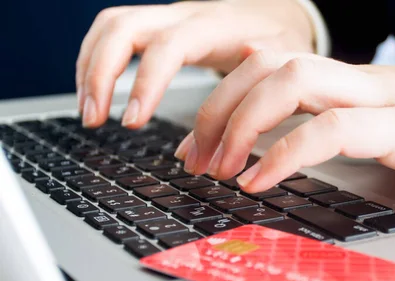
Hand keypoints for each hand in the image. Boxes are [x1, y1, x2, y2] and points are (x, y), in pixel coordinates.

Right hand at [76, 0, 313, 127]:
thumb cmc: (280, 40)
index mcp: (216, 28)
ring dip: (90, 67)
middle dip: (100, 74)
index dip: (146, 82)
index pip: (169, 46)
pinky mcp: (160, 26)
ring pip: (112, 25)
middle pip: (124, 27)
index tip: (133, 121)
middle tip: (95, 120)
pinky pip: (115, 31)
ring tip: (90, 112)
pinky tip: (96, 89)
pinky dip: (96, 59)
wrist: (278, 12)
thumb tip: (218, 132)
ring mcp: (168, 17)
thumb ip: (251, 96)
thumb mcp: (279, 66)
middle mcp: (185, 16)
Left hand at [174, 50, 394, 198]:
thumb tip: (307, 146)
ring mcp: (383, 99)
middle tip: (194, 157)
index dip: (226, 96)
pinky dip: (284, 153)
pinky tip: (260, 180)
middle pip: (268, 65)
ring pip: (290, 83)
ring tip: (218, 168)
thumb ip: (353, 128)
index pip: (274, 66)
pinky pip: (330, 129)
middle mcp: (363, 80)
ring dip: (240, 124)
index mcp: (358, 81)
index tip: (202, 140)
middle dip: (218, 108)